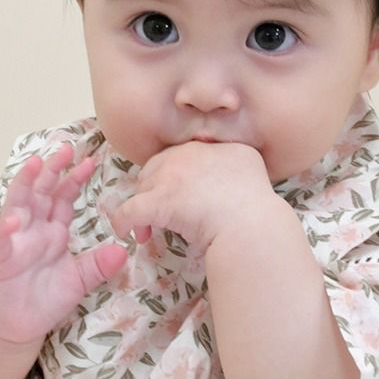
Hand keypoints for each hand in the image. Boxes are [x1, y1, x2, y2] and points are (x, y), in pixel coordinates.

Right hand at [0, 143, 126, 344]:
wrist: (15, 327)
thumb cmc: (44, 298)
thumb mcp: (79, 280)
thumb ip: (98, 265)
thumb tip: (123, 250)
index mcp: (52, 230)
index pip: (64, 197)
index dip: (75, 179)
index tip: (91, 161)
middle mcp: (33, 229)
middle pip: (41, 191)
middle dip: (52, 169)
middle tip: (65, 149)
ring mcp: (15, 242)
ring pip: (18, 205)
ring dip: (25, 183)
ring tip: (35, 164)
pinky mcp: (0, 261)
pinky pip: (1, 242)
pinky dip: (5, 229)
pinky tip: (12, 220)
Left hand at [111, 141, 274, 252]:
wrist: (251, 224)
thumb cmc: (256, 204)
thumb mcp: (250, 165)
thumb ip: (234, 159)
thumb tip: (227, 164)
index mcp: (209, 147)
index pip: (181, 157)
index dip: (175, 176)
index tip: (179, 194)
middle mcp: (187, 154)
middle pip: (157, 168)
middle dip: (154, 189)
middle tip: (157, 213)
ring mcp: (172, 176)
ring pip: (143, 188)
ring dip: (143, 207)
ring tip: (146, 230)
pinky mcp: (160, 201)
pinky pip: (130, 210)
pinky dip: (122, 220)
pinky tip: (123, 231)